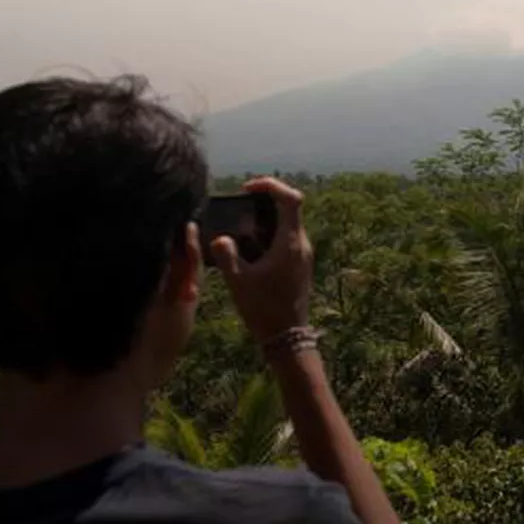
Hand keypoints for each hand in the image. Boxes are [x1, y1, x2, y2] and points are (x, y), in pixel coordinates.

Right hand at [211, 177, 312, 343]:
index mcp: (291, 243)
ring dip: (266, 220)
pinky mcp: (300, 265)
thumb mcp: (238, 281)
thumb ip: (226, 255)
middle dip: (265, 201)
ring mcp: (304, 255)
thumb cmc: (264, 309)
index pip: (290, 198)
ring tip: (241, 227)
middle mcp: (302, 245)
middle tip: (241, 204)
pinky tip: (250, 248)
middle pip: (289, 208)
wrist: (287, 337)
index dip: (270, 186)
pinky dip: (270, 234)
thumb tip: (219, 238)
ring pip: (288, 224)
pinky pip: (288, 239)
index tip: (248, 188)